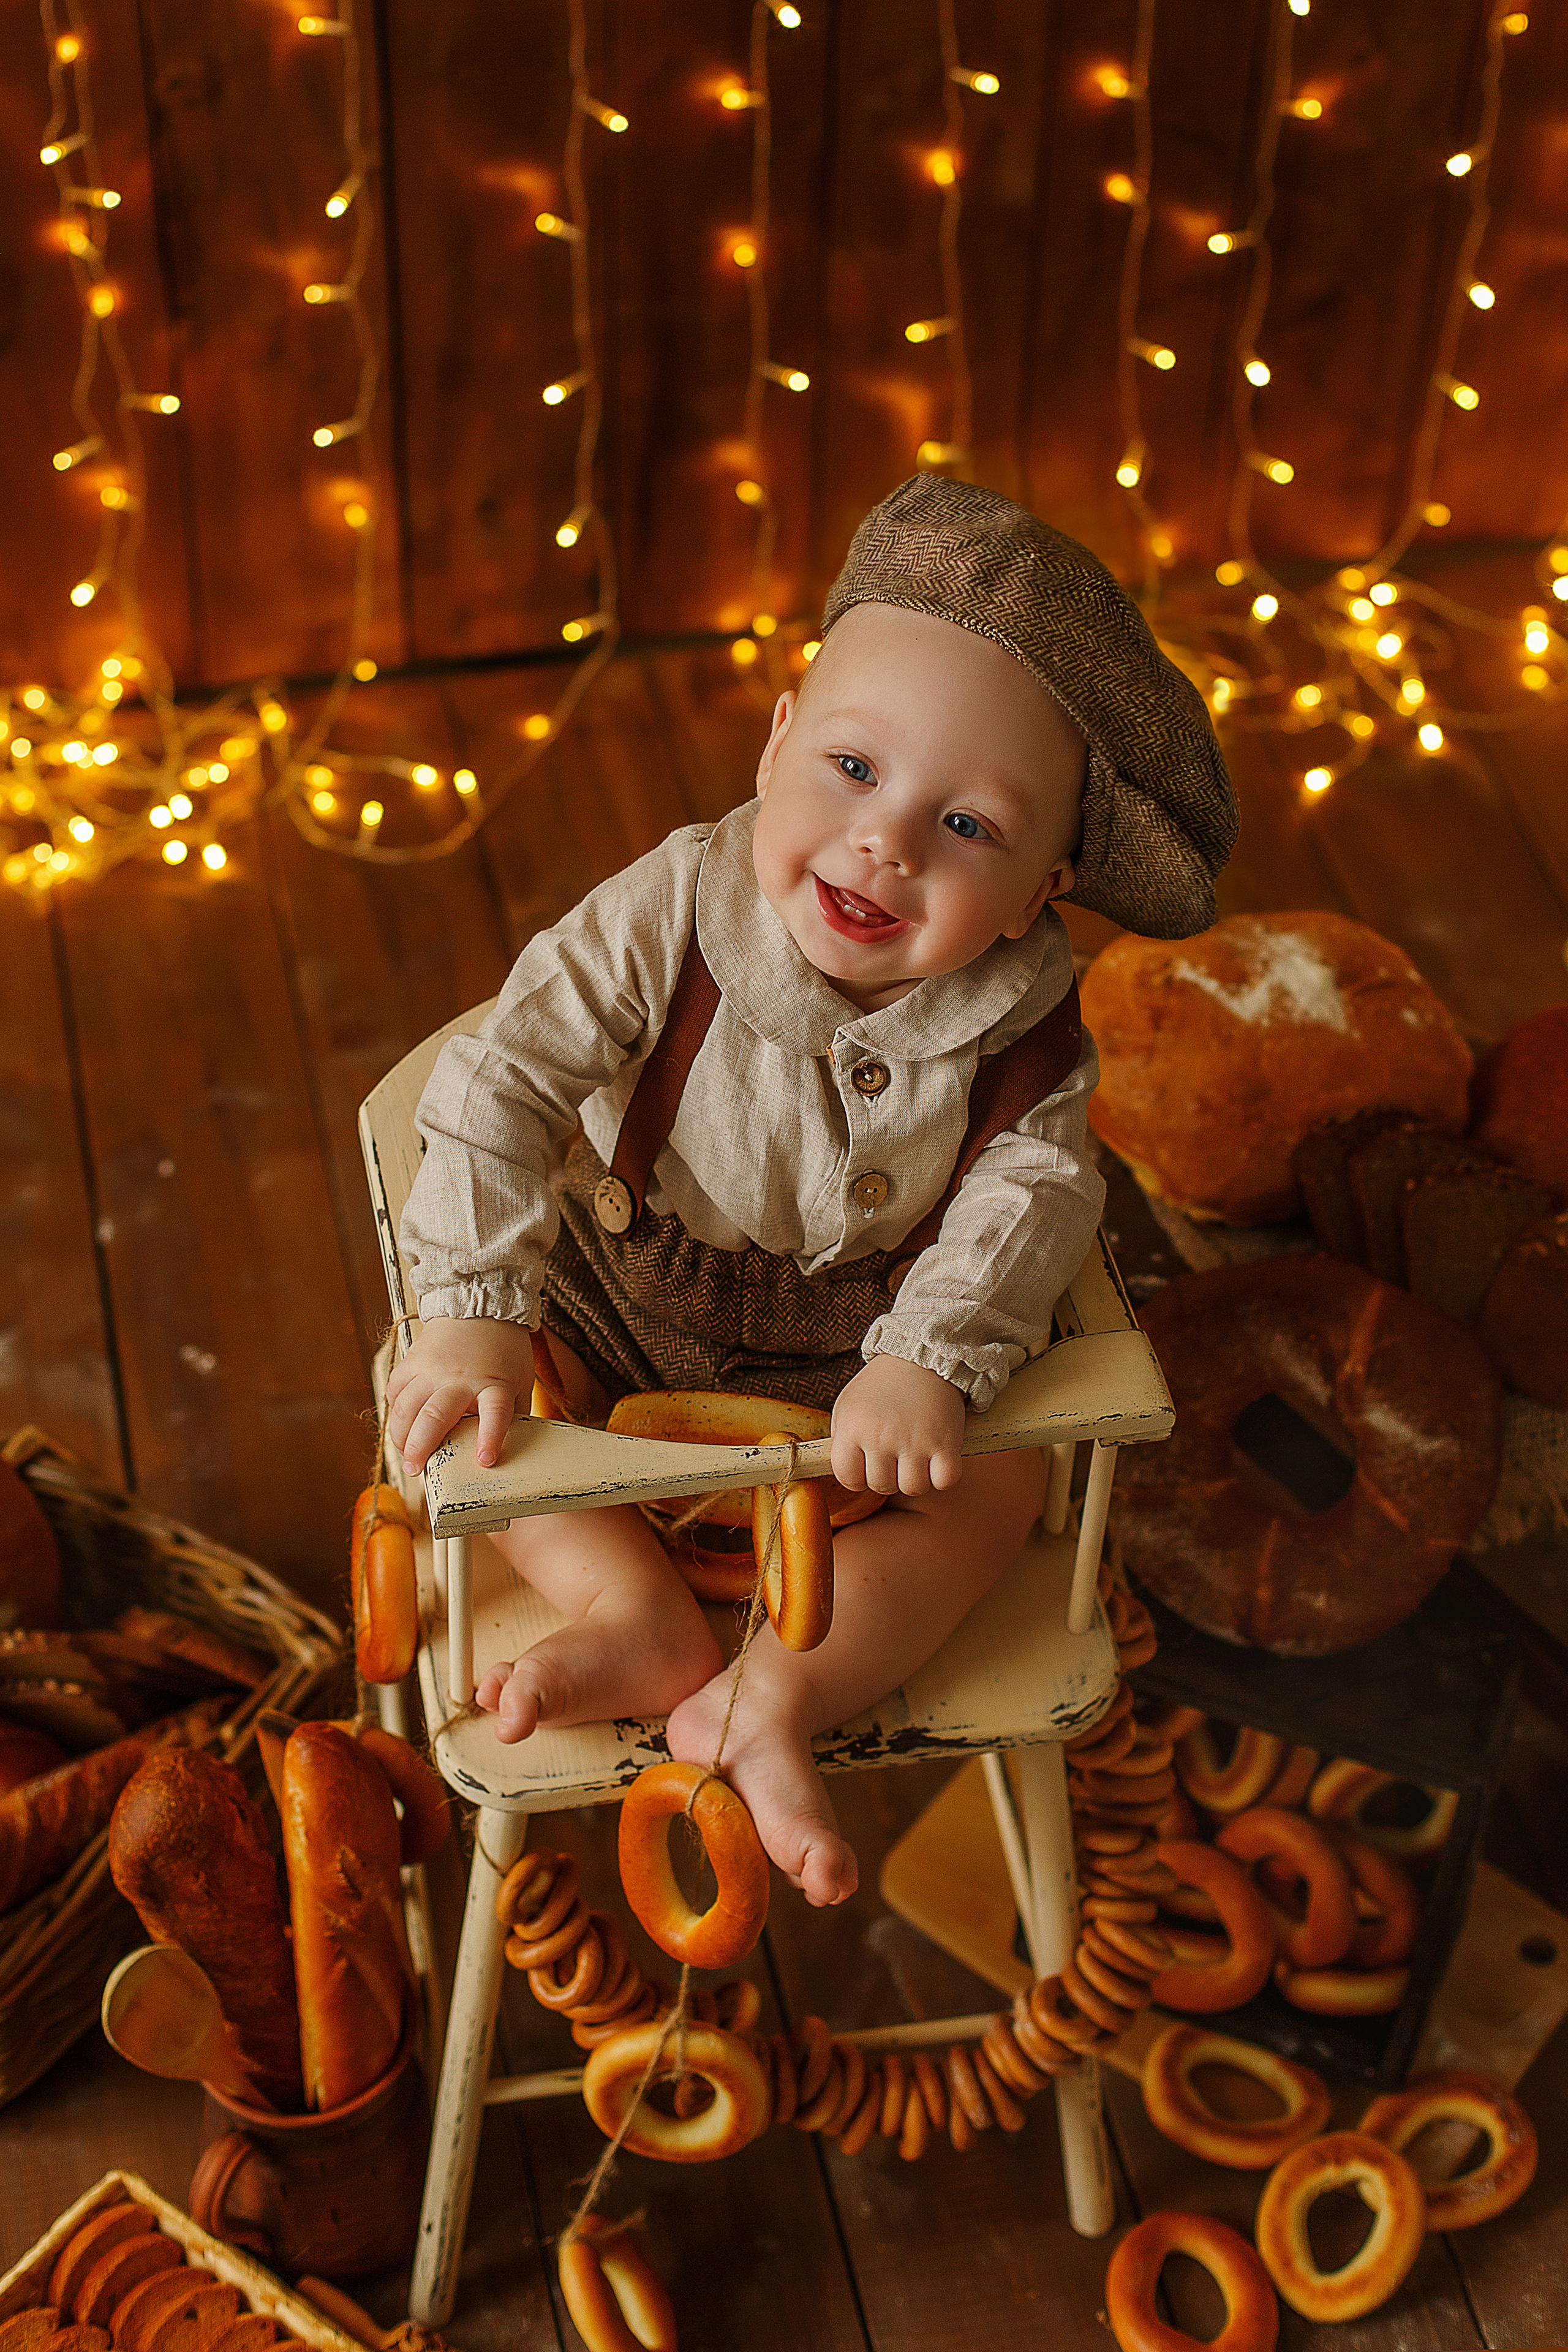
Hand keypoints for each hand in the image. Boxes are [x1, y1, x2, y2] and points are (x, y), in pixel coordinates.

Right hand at [386, 1317, 535, 1473]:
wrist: (481, 1306)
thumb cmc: (504, 1351)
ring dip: (401, 1435)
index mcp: (495, 1384)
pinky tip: (401, 1425)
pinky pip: (396, 1390)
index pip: (496, 1413)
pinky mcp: (414, 1360)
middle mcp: (462, 1378)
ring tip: (404, 1456)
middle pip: (437, 1414)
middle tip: (415, 1469)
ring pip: (408, 1406)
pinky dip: (395, 1411)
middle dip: (421, 1446)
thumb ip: (514, 1416)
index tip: (484, 1461)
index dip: (490, 1437)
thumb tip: (511, 1455)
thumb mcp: (519, 1383)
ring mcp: (433, 1369)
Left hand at [829, 1354, 965, 1496]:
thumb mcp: (847, 1405)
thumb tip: (846, 1472)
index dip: (858, 1477)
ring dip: (915, 1477)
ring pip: (912, 1488)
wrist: (921, 1358)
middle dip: (888, 1475)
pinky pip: (944, 1482)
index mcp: (853, 1428)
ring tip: (915, 1455)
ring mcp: (915, 1441)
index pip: (848, 1478)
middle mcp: (881, 1437)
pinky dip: (942, 1476)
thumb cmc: (881, 1385)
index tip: (867, 1464)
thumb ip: (841, 1440)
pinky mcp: (946, 1443)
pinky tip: (937, 1460)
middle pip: (881, 1486)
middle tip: (894, 1453)